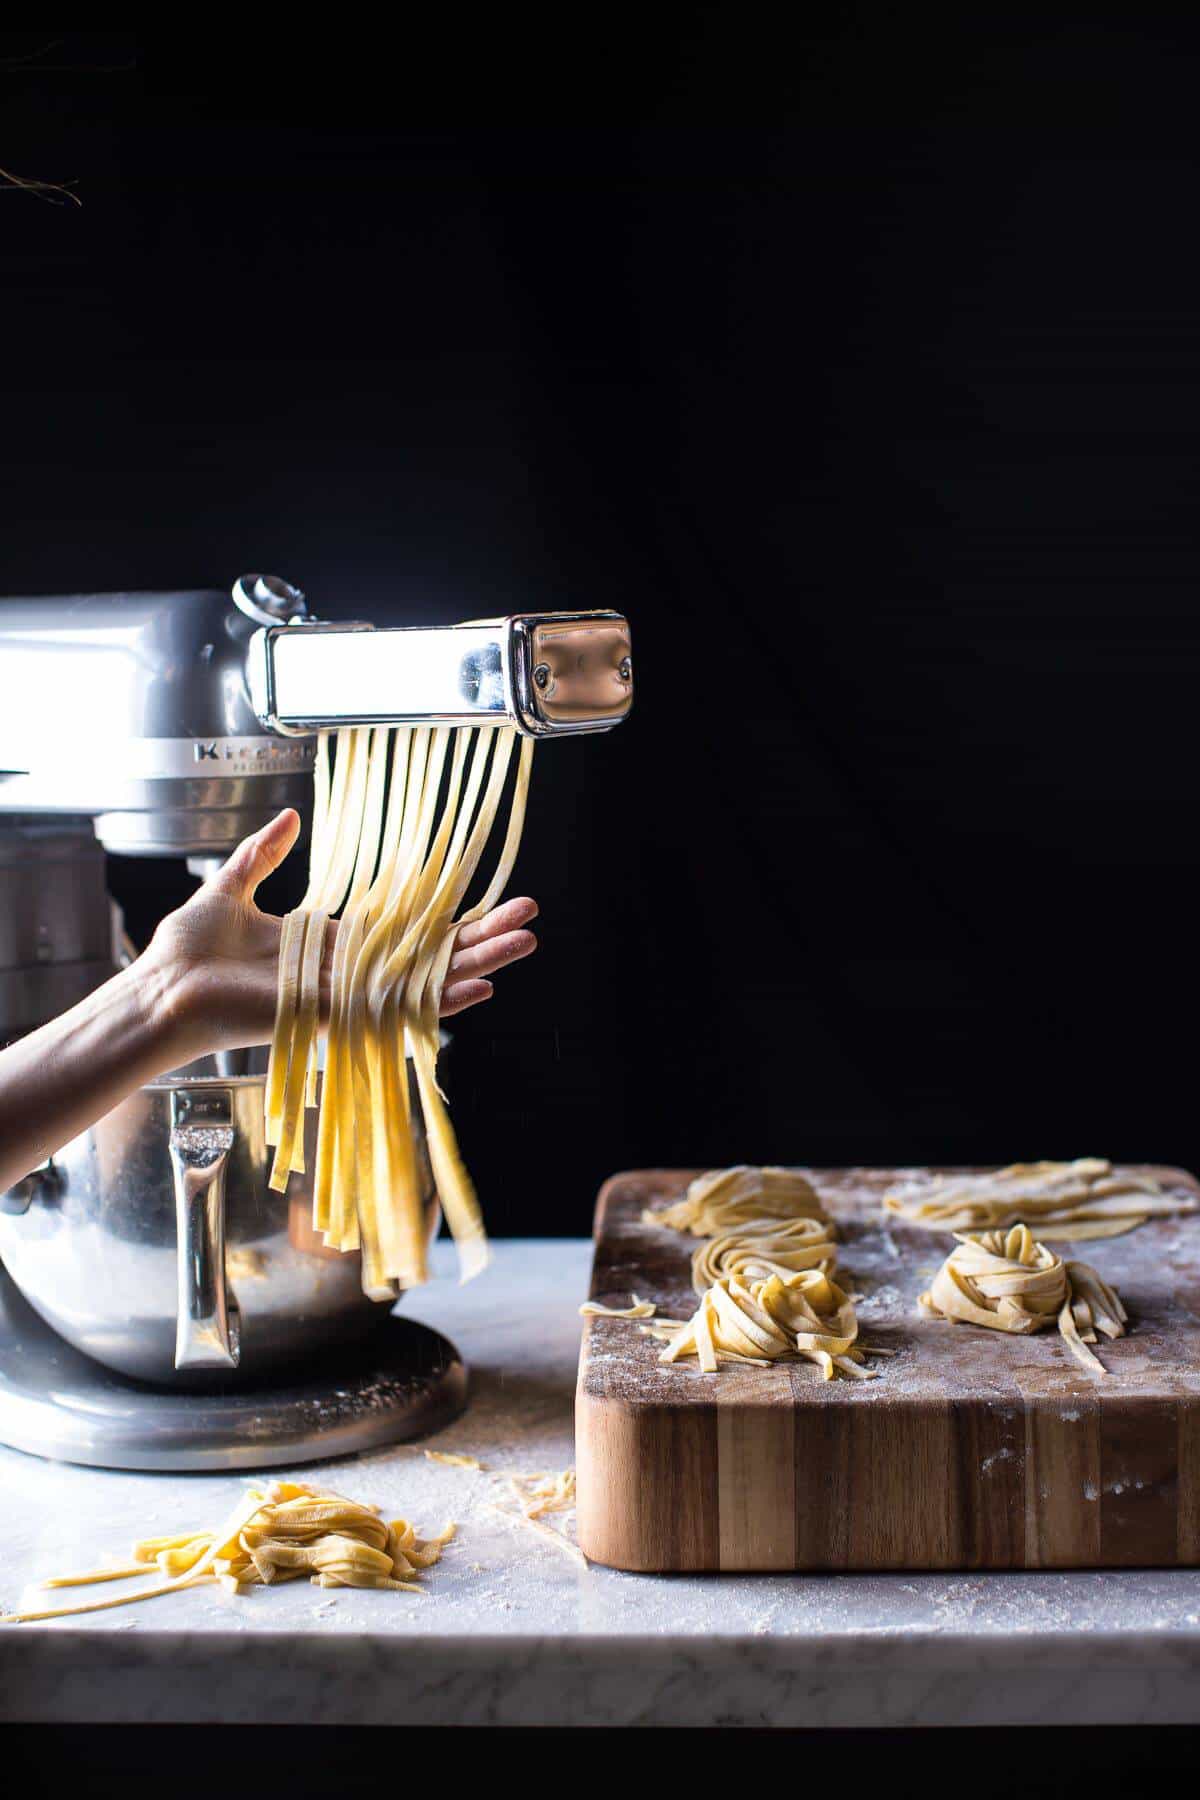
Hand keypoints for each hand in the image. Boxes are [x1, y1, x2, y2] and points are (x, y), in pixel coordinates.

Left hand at [146, 809, 537, 1058]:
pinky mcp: (332, 1013)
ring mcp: (344, 995)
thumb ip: (264, 855)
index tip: (490, 906)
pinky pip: (395, 1007)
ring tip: (523, 945)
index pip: (406, 934)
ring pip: (426, 981)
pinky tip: (479, 986)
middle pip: (431, 957)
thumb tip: (292, 819)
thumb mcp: (232, 887)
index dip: (449, 922)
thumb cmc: (187, 950)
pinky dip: (440, 998)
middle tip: (530, 923)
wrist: (161, 988)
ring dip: (478, 964)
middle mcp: (347, 972)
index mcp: (330, 945)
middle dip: (482, 940)